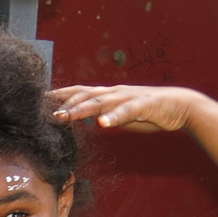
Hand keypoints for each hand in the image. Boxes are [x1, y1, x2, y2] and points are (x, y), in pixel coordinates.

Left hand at [50, 84, 199, 130]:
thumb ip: (97, 115)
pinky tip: (103, 124)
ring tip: (64, 117)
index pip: (77, 93)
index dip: (58, 96)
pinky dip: (114, 117)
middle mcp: (114, 93)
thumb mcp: (115, 114)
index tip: (37, 101)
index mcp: (107, 95)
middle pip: (84, 96)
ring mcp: (128, 97)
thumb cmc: (145, 112)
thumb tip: (75, 119)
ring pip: (100, 102)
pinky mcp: (144, 105)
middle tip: (43, 113)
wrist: (180, 106)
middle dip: (62, 104)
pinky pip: (127, 111)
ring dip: (80, 109)